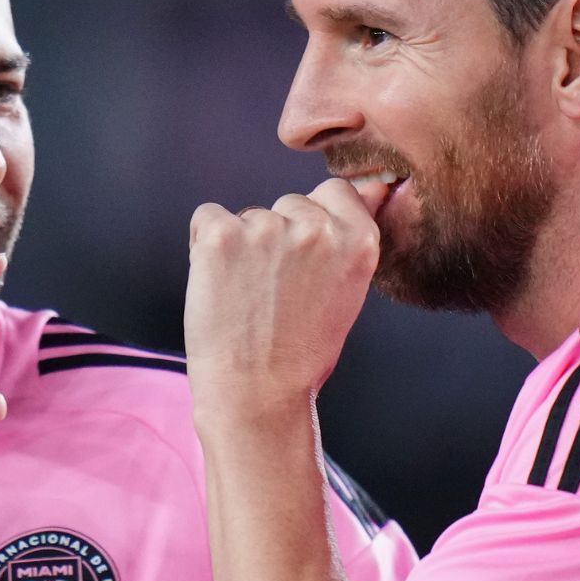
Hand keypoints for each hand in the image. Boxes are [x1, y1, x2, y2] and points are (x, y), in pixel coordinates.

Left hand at [185, 178, 378, 418]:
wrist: (256, 396)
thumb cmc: (300, 354)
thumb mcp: (347, 292)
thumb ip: (353, 235)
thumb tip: (375, 185)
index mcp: (357, 240)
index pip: (335, 191)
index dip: (313, 223)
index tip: (303, 260)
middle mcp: (316, 227)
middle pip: (288, 204)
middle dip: (277, 238)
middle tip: (272, 292)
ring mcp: (267, 227)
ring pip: (247, 215)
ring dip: (240, 245)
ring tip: (246, 298)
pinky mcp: (221, 235)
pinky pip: (207, 218)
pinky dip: (204, 247)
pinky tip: (218, 285)